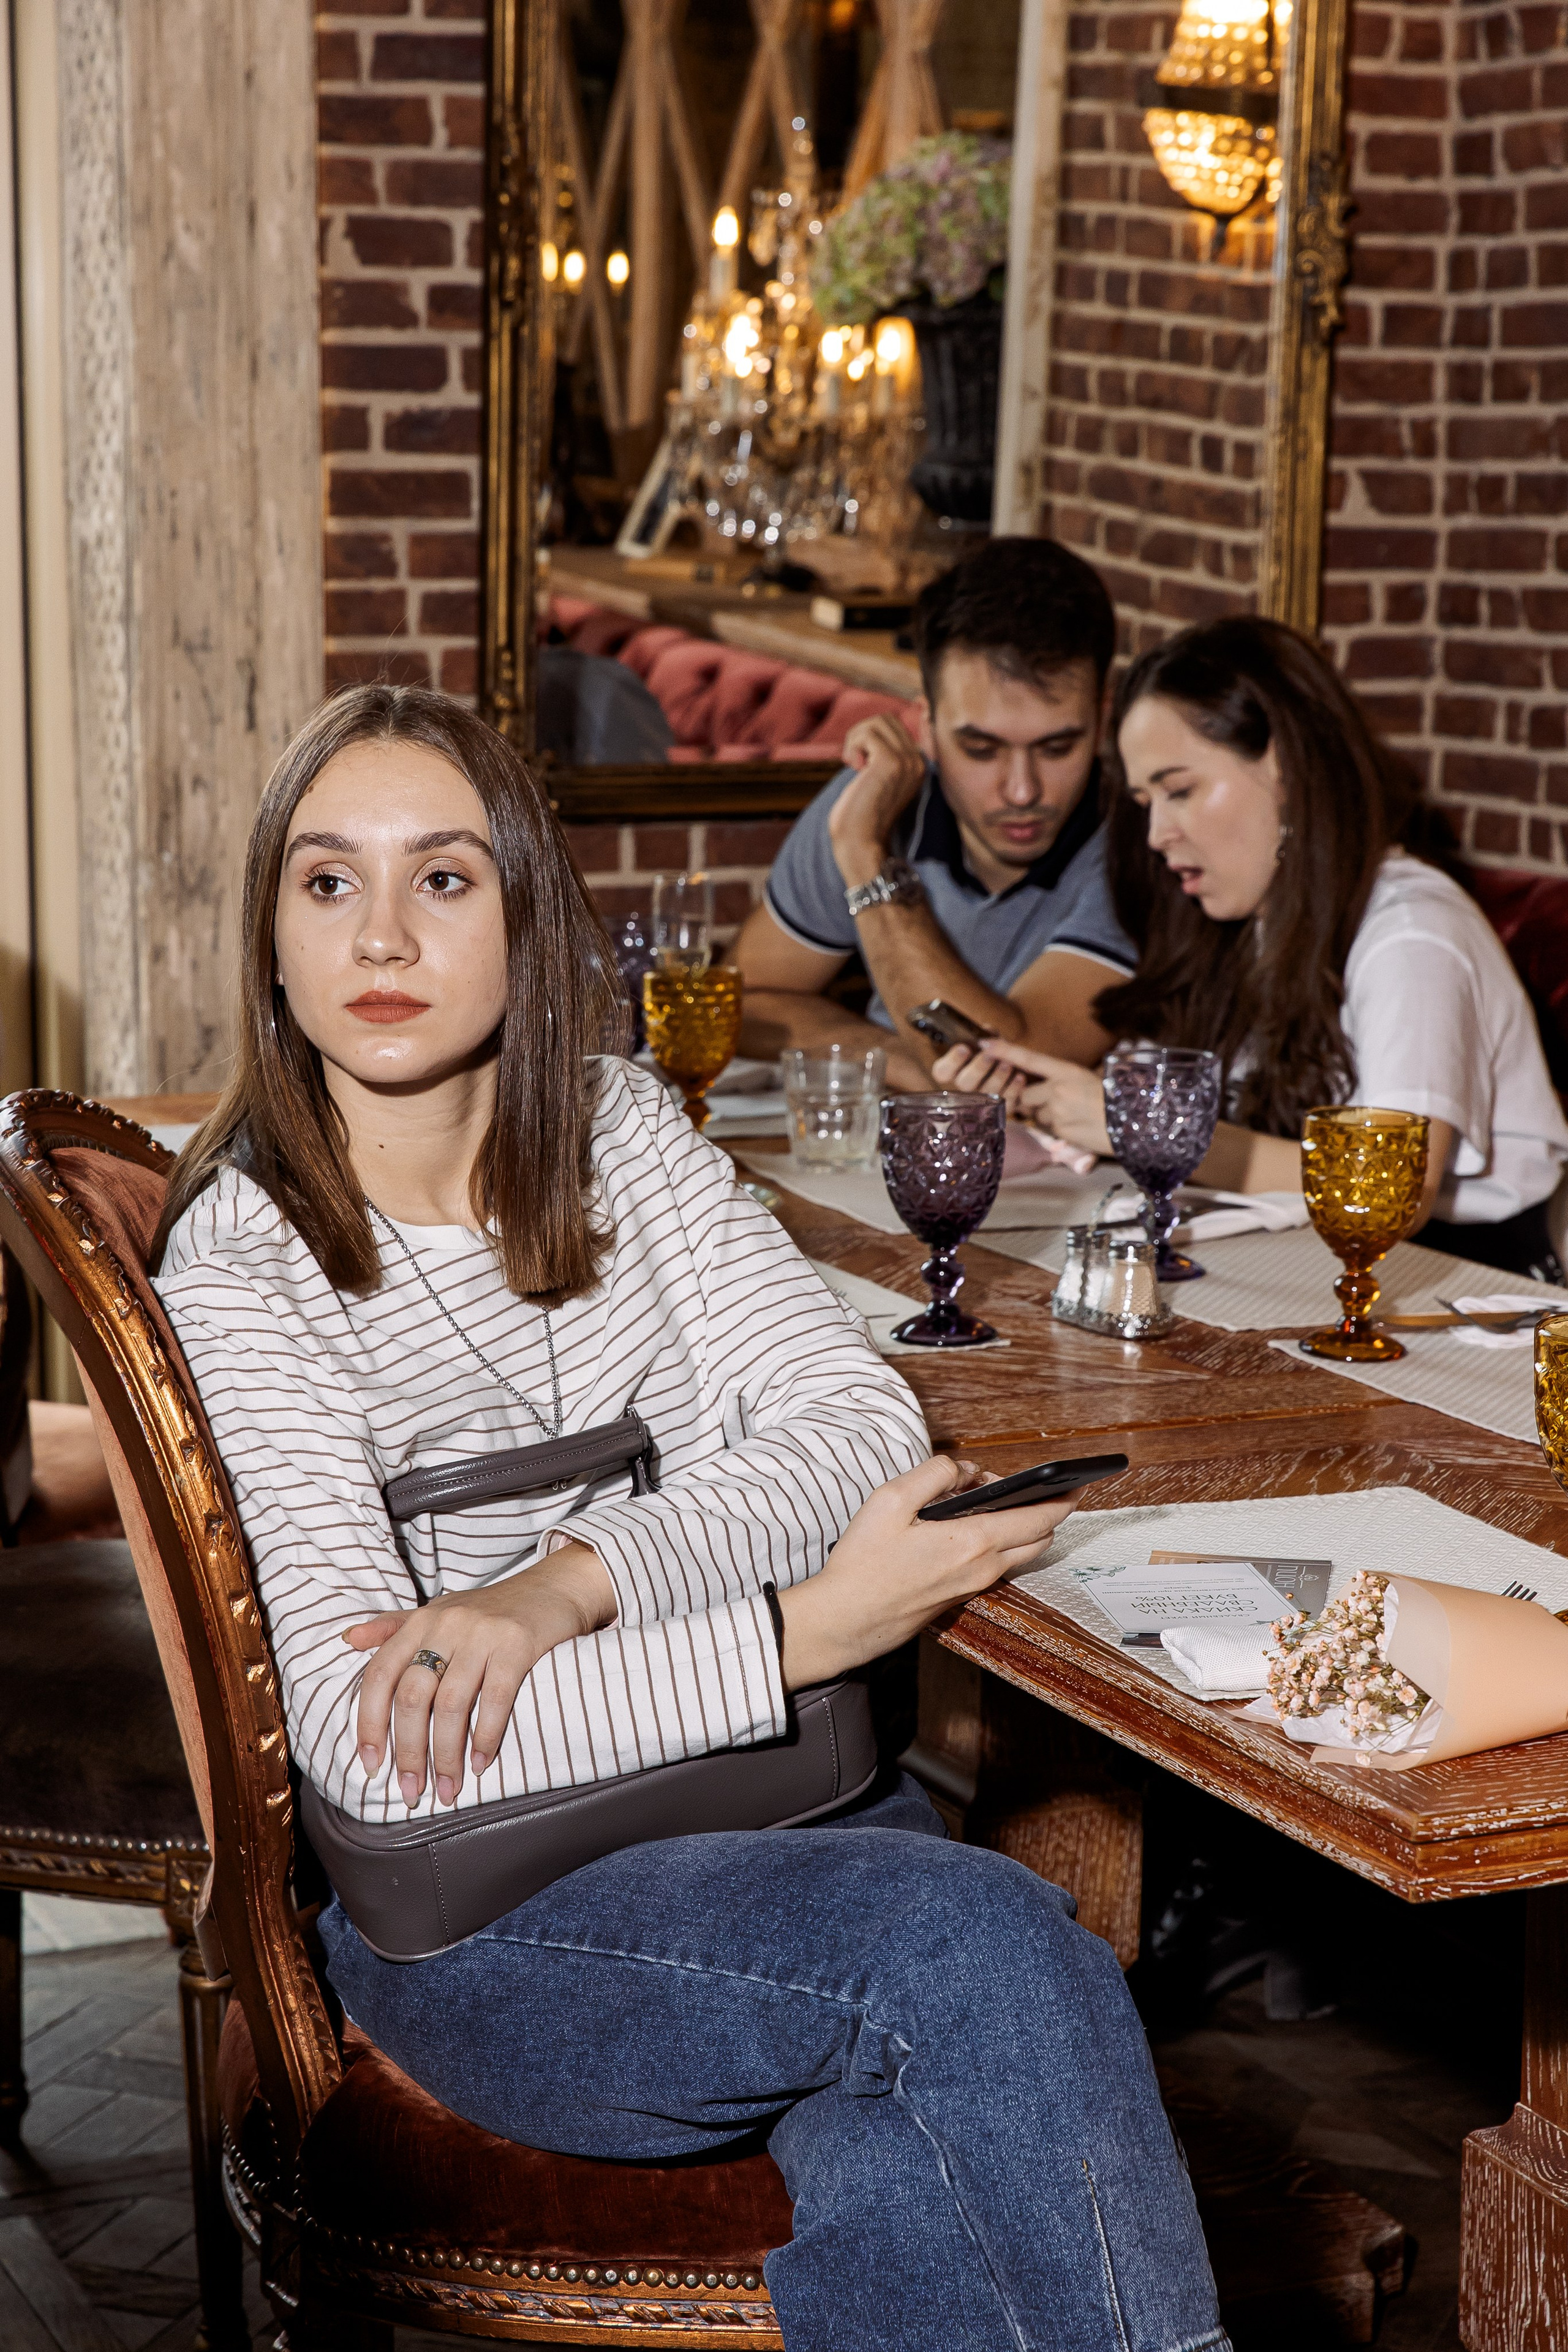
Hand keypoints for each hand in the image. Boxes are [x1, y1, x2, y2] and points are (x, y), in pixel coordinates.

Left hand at [346, 1540, 615, 1806]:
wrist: (555, 1587)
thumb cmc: (492, 1609)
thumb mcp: (439, 1611)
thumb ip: (393, 1627)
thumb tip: (348, 1638)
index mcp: (420, 1621)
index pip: (379, 1676)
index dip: (369, 1724)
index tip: (371, 1766)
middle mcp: (445, 1624)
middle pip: (412, 1697)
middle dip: (408, 1752)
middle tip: (410, 1791)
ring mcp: (482, 1633)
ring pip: (450, 1704)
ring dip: (445, 1755)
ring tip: (448, 1789)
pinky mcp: (517, 1644)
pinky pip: (495, 1699)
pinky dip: (486, 1737)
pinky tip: (481, 1764)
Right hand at [777, 1455, 1075, 1687]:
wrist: (845, 1621)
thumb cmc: (863, 1564)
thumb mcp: (890, 1499)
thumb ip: (934, 1474)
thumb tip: (964, 1469)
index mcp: (972, 1542)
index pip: (1038, 1518)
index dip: (1062, 1499)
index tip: (1077, 1484)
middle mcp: (982, 1568)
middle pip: (1039, 1539)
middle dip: (1043, 1509)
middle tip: (1016, 1485)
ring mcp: (973, 1586)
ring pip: (1020, 1554)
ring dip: (1020, 1527)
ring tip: (985, 1501)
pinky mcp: (961, 1597)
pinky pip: (997, 1565)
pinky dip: (999, 1543)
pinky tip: (966, 1527)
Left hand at [827, 713, 925, 888]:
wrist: (860, 844)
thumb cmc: (859, 817)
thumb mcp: (874, 779)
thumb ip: (878, 755)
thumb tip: (867, 728)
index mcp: (917, 765)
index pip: (894, 726)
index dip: (869, 738)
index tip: (861, 765)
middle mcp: (917, 761)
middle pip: (886, 719)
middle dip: (861, 734)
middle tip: (854, 763)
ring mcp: (907, 761)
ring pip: (877, 721)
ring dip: (856, 739)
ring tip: (854, 766)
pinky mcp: (891, 762)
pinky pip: (868, 733)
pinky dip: (853, 747)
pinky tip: (854, 769)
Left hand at [935, 1038, 1110, 1156]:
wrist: (1137, 1122)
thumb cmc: (1117, 1098)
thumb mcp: (1092, 1078)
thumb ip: (1065, 1080)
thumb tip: (1048, 1085)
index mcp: (1067, 1070)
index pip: (1029, 1058)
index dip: (1005, 1050)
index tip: (984, 1043)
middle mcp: (1058, 1089)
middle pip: (1025, 1095)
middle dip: (1032, 1102)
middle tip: (1056, 1103)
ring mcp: (1058, 1111)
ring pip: (1036, 1115)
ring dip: (1046, 1117)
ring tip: (1073, 1116)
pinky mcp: (1061, 1131)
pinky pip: (1049, 1131)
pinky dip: (1058, 1131)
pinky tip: (1078, 1128)